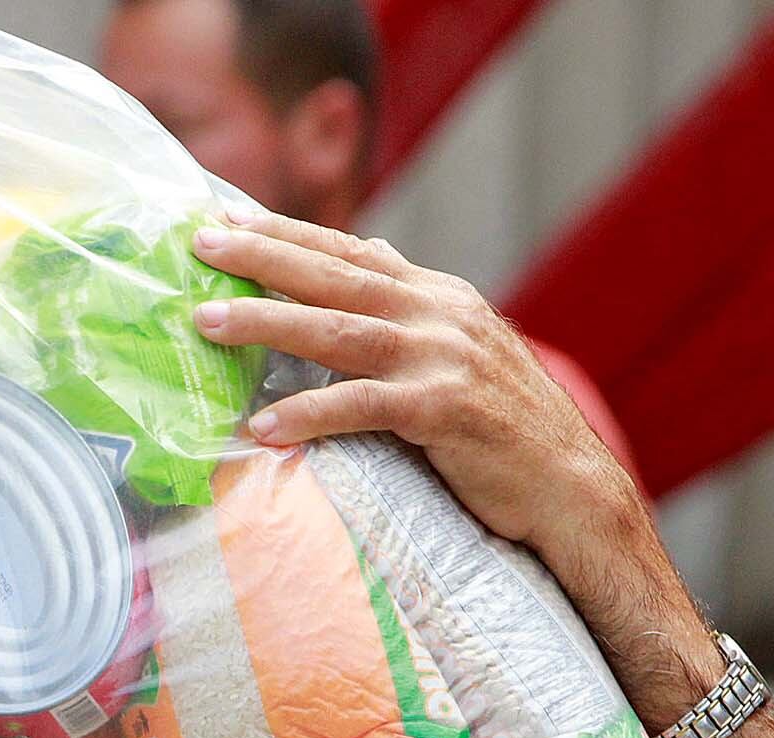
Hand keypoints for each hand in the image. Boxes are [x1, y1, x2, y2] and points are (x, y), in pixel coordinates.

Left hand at [187, 207, 641, 576]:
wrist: (571, 484)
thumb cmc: (503, 423)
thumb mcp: (458, 343)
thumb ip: (409, 298)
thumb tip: (369, 245)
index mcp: (437, 296)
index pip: (349, 252)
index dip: (287, 233)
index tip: (226, 216)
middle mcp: (440, 315)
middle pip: (336, 277)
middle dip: (264, 257)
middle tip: (202, 242)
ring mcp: (444, 360)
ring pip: (339, 331)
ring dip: (268, 323)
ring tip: (208, 321)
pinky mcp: (445, 411)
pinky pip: (362, 408)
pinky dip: (310, 414)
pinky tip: (263, 425)